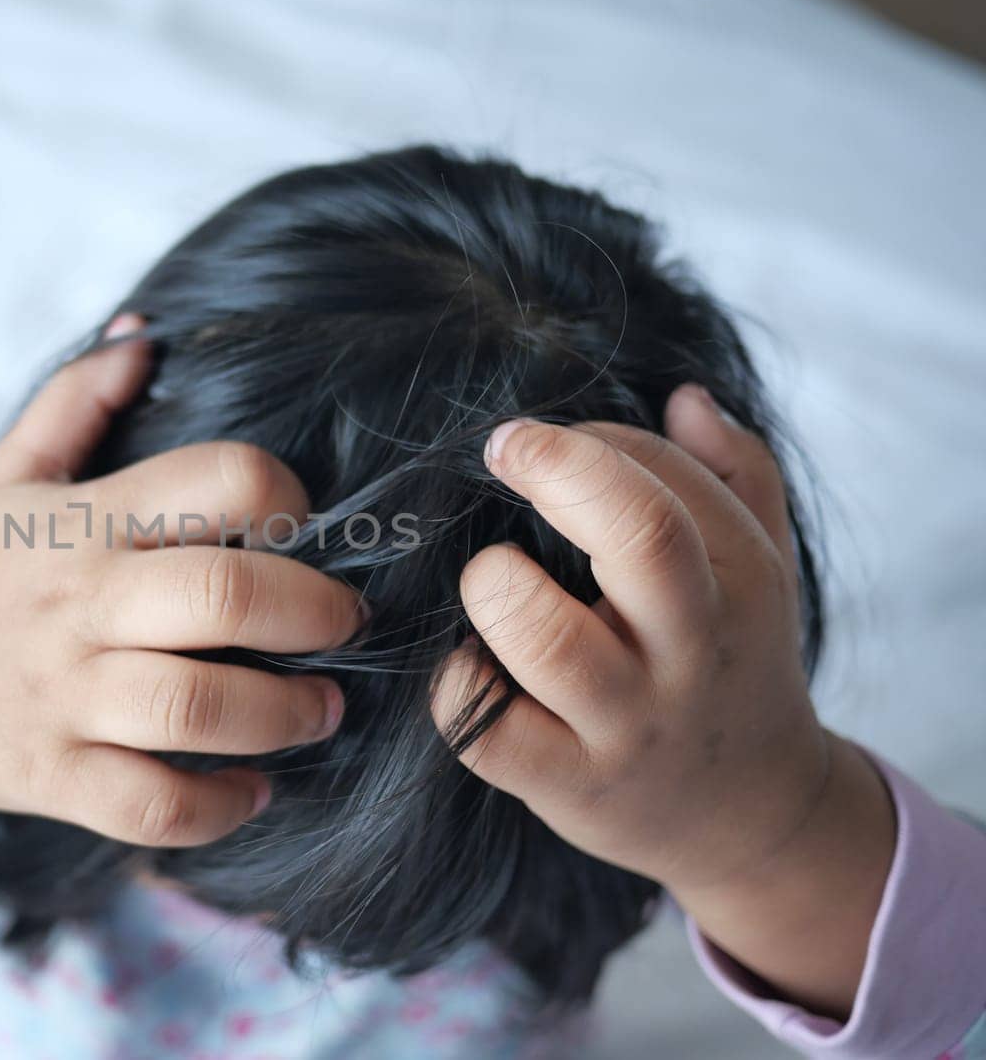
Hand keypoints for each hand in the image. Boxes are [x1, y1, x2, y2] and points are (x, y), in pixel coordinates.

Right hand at [0, 316, 362, 869]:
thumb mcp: (6, 477)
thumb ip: (75, 399)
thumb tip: (142, 334)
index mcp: (84, 521)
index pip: (216, 479)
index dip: (285, 494)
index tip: (303, 522)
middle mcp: (80, 603)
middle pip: (225, 598)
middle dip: (315, 614)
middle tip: (344, 626)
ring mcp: (64, 695)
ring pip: (200, 708)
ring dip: (286, 716)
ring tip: (319, 711)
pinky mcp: (52, 775)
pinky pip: (154, 804)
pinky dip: (220, 805)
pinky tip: (250, 788)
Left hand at [441, 385, 893, 1016]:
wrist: (751, 817)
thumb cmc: (731, 662)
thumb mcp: (760, 570)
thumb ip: (735, 474)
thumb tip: (684, 395)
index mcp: (739, 580)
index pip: (664, 478)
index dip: (590, 441)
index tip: (540, 442)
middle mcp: (690, 649)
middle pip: (641, 536)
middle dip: (558, 470)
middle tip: (502, 447)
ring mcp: (628, 723)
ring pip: (547, 638)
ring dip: (494, 585)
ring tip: (488, 577)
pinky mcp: (567, 784)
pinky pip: (484, 725)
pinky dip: (453, 681)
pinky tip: (464, 661)